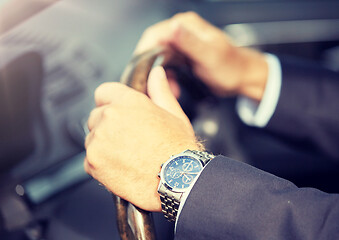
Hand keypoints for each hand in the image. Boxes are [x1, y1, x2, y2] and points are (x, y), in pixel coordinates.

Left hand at [84, 67, 201, 211]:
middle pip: (96, 116)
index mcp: (127, 102)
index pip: (103, 92)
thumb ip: (159, 91)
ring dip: (104, 145)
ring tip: (128, 155)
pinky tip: (122, 167)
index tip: (118, 113)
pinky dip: (101, 164)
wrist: (177, 180)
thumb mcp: (174, 114)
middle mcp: (109, 117)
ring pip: (92, 138)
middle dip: (108, 125)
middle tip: (129, 139)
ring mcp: (98, 141)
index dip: (111, 102)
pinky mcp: (93, 163)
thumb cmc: (178, 149)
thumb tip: (156, 73)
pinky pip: (90, 160)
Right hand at [135, 12, 267, 100]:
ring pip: (158, 59)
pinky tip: (172, 89)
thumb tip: (172, 28)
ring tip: (165, 90)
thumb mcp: (209, 55)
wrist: (242, 77)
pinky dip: (166, 79)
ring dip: (158, 77)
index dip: (143, 54)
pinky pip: (166, 67)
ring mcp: (180, 44)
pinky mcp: (182, 57)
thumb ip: (190, 42)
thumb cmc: (231, 67)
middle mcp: (180, 32)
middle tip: (149, 86)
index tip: (139, 72)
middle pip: (153, 48)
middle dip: (150, 69)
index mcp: (186, 26)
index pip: (154, 35)